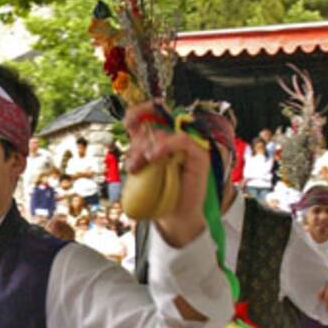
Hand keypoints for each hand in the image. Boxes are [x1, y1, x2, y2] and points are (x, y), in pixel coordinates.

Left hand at [124, 104, 209, 247]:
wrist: (175, 215)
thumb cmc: (160, 193)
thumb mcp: (142, 170)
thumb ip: (138, 152)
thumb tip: (132, 137)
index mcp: (161, 139)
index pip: (151, 115)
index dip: (139, 112)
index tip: (128, 120)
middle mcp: (176, 139)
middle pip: (153, 127)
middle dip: (138, 145)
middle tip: (133, 165)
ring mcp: (189, 145)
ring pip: (164, 133)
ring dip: (147, 149)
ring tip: (141, 166)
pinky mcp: (199, 154)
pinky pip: (182, 140)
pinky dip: (166, 145)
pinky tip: (154, 156)